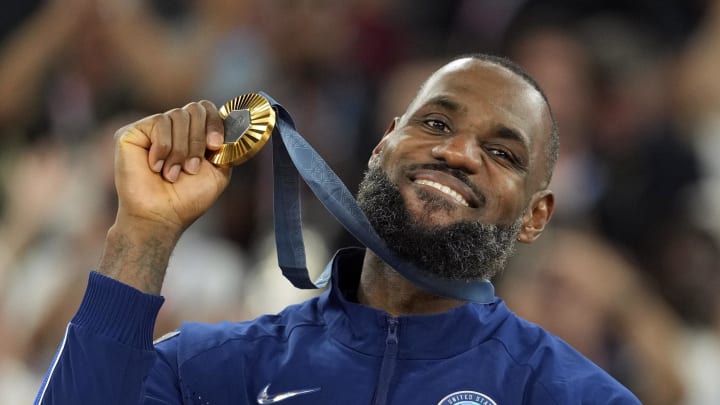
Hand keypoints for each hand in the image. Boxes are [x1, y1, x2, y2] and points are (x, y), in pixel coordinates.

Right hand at [112, 100, 230, 240]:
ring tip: (173, 173)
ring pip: (177, 116)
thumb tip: (235, 128)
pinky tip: (156, 167)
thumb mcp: (218, 173)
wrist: (161, 216)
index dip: (214, 123)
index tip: (216, 146)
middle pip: (194, 109)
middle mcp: (172, 128)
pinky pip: (159, 122)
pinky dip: (163, 147)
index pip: (206, 109)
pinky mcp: (132, 132)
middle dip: (197, 140)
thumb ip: (226, 148)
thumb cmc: (187, 199)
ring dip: (181, 149)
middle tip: (192, 168)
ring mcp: (152, 129)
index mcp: (192, 135)